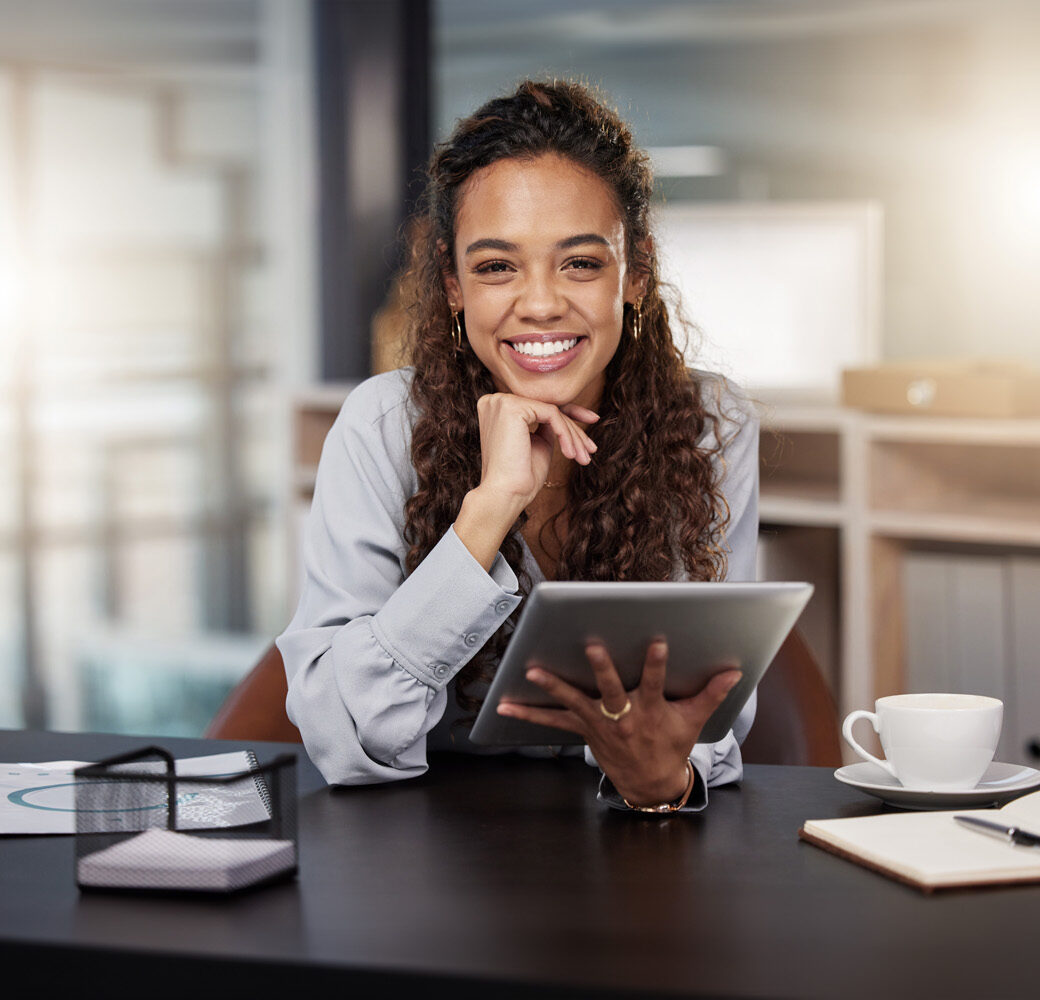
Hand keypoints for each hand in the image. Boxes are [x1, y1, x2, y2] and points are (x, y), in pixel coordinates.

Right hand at [474, 392, 598, 509]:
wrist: (505, 494)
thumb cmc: (520, 476)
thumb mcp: (537, 443)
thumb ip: (546, 425)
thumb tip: (565, 413)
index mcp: (496, 408)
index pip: (539, 406)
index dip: (568, 415)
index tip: (591, 422)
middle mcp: (495, 400)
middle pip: (547, 407)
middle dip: (574, 427)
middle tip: (591, 448)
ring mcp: (502, 401)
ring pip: (552, 411)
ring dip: (573, 435)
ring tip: (583, 458)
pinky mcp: (512, 407)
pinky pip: (552, 414)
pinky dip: (565, 434)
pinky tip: (571, 454)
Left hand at [497, 640, 741, 806]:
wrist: (649, 783)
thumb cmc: (670, 744)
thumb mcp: (692, 720)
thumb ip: (711, 693)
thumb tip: (735, 671)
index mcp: (650, 710)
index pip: (654, 683)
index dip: (655, 664)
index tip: (657, 641)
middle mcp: (621, 716)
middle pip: (610, 690)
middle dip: (601, 668)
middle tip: (591, 647)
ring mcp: (598, 723)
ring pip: (573, 701)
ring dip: (552, 686)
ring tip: (531, 670)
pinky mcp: (582, 729)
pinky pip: (551, 721)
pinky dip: (527, 714)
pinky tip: (503, 706)